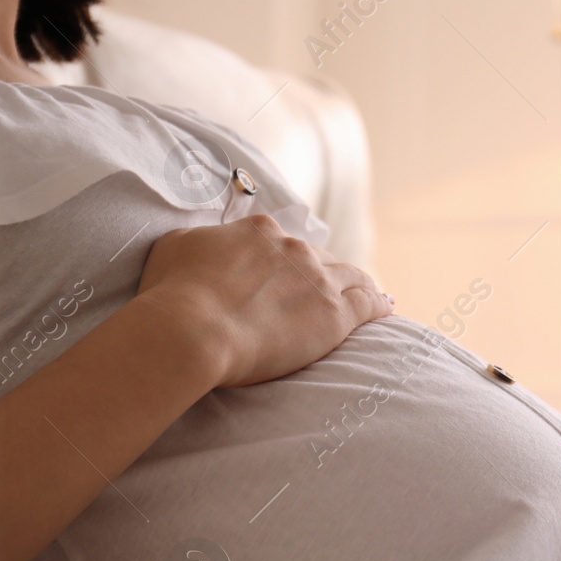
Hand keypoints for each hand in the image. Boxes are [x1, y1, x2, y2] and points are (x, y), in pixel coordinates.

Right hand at [136, 214, 393, 388]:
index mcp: (259, 231)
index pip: (282, 242)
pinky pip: (368, 304)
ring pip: (350, 276)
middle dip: (323, 273)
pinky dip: (379, 304)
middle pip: (319, 258)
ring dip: (359, 283)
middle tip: (328, 289)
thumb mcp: (175, 248)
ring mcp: (317, 279)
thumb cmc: (173, 293)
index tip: (289, 271)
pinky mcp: (334, 314)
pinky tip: (388, 308)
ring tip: (371, 294)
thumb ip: (199, 241)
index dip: (288, 259)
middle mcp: (293, 248)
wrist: (192, 328)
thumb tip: (206, 243)